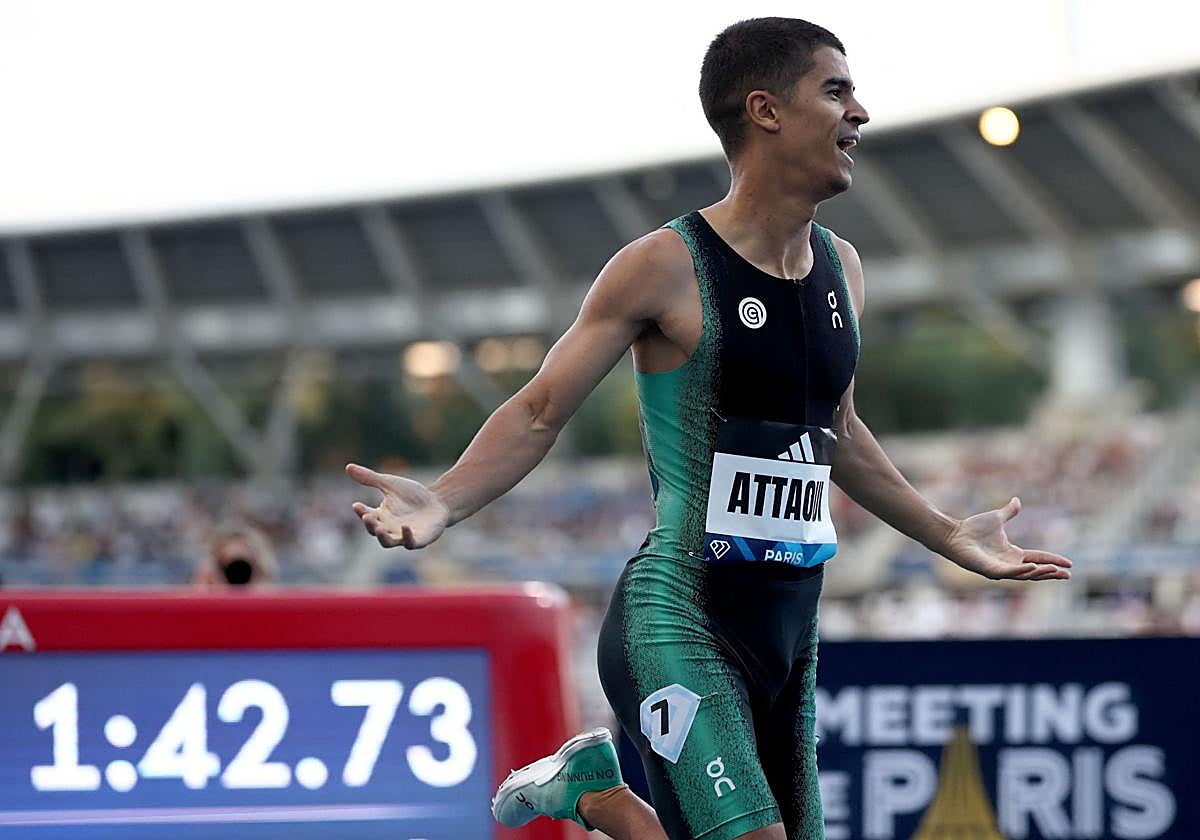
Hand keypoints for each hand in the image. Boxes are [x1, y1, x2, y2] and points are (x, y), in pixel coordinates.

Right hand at [346, 464, 449, 548]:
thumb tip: (347, 467)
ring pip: (388, 542)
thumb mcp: (390, 484)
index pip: (367, 516)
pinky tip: (405, 527)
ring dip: (382, 537)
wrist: (438, 502)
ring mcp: (403, 536)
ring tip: (379, 529)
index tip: (357, 504)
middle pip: (374, 531)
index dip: (361, 512)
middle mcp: (389, 529)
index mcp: (381, 516)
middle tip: (367, 517)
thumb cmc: (413, 495)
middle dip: (370, 526)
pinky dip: (407, 537)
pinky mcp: (419, 540)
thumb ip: (370, 478)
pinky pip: (410, 543)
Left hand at [942, 497, 1071, 580]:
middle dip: (1052, 574)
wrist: (954, 533)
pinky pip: (1009, 573)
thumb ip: (1009, 512)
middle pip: (1036, 571)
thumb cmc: (972, 528)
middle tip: (1068, 575)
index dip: (1053, 561)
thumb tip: (1017, 500)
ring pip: (1025, 575)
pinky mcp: (990, 570)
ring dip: (1040, 573)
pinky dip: (1021, 571)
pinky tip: (1033, 567)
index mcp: (1013, 553)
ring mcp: (1000, 569)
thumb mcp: (997, 518)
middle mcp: (1009, 563)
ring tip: (1055, 571)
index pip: (1038, 558)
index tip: (1069, 564)